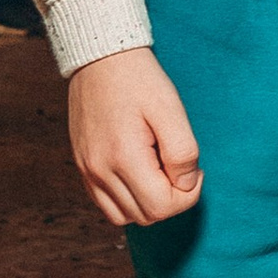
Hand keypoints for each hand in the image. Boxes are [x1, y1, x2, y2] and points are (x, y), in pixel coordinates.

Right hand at [70, 47, 201, 227]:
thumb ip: (182, 152)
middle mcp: (99, 171)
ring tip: (162, 170)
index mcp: (123, 158)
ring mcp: (87, 172)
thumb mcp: (171, 111)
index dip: (188, 194)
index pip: (162, 207)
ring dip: (151, 202)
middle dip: (172, 199)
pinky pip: (107, 204)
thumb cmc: (141, 82)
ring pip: (125, 216)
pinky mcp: (83, 168)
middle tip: (182, 168)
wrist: (102, 60)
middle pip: (146, 216)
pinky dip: (130, 199)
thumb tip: (185, 184)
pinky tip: (144, 173)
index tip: (194, 168)